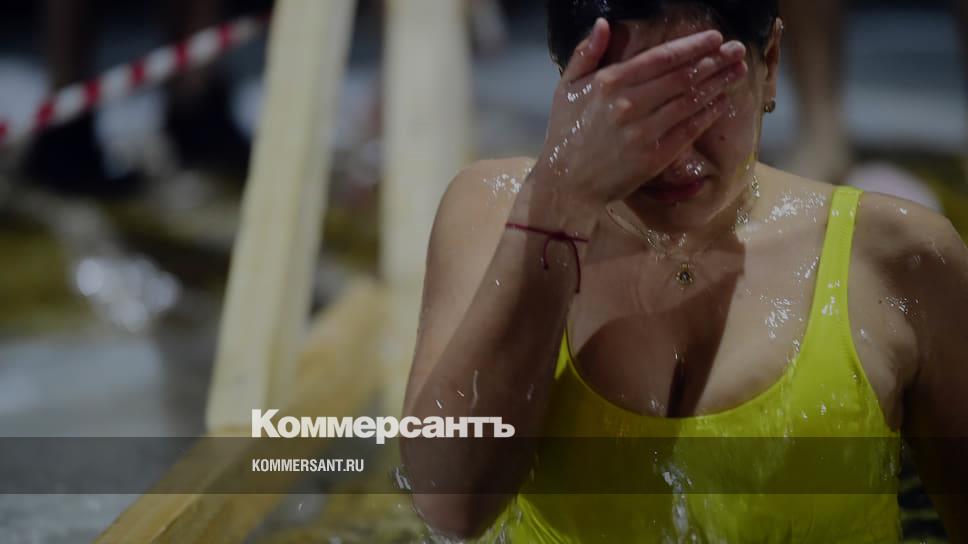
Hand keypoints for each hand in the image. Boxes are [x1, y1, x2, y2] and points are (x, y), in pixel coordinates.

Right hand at [534, 18, 748, 205]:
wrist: (567, 183)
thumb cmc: (565, 133)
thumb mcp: (567, 87)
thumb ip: (585, 53)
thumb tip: (603, 24)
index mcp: (609, 83)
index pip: (661, 58)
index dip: (692, 46)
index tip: (715, 37)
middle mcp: (629, 104)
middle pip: (682, 77)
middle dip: (714, 61)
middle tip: (737, 50)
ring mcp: (643, 132)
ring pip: (689, 102)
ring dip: (717, 84)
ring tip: (737, 71)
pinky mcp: (654, 156)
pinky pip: (688, 130)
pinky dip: (707, 114)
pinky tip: (722, 101)